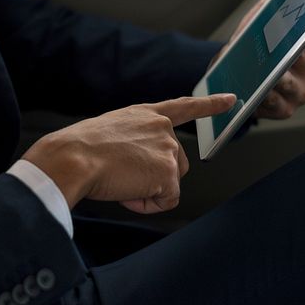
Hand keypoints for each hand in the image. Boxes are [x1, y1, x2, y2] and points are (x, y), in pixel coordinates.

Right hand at [21, 94, 236, 213]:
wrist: (73, 157)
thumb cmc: (80, 148)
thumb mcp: (110, 132)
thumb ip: (133, 141)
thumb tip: (136, 167)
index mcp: (145, 114)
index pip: (184, 106)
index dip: (210, 104)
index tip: (231, 99)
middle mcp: (162, 126)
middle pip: (175, 164)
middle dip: (153, 177)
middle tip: (121, 175)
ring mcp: (168, 147)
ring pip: (169, 184)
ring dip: (146, 190)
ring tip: (119, 180)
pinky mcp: (169, 172)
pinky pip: (164, 201)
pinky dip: (145, 204)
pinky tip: (126, 191)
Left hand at [217, 0, 304, 120]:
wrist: (232, 74)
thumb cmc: (255, 42)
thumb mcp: (267, 11)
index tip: (299, 21)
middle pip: (301, 58)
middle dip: (285, 51)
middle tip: (274, 45)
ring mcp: (301, 91)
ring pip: (289, 81)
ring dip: (273, 75)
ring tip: (260, 70)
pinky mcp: (285, 109)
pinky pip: (275, 102)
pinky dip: (262, 96)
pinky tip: (253, 90)